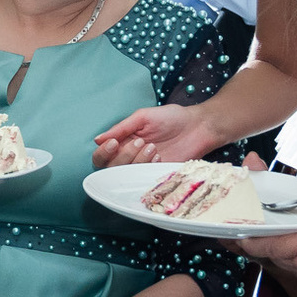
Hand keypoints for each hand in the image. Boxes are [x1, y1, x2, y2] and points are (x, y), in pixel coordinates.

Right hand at [91, 104, 226, 169]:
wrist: (199, 127)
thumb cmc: (172, 118)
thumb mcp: (143, 117)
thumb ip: (121, 128)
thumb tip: (97, 139)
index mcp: (123, 141)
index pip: (102, 155)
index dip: (103, 153)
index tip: (114, 143)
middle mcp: (130, 156)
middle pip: (110, 168)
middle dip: (124, 156)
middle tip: (141, 142)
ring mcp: (142, 167)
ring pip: (126, 175)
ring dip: (137, 161)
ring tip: (153, 147)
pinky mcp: (156, 175)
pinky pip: (143, 179)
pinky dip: (148, 168)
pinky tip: (160, 157)